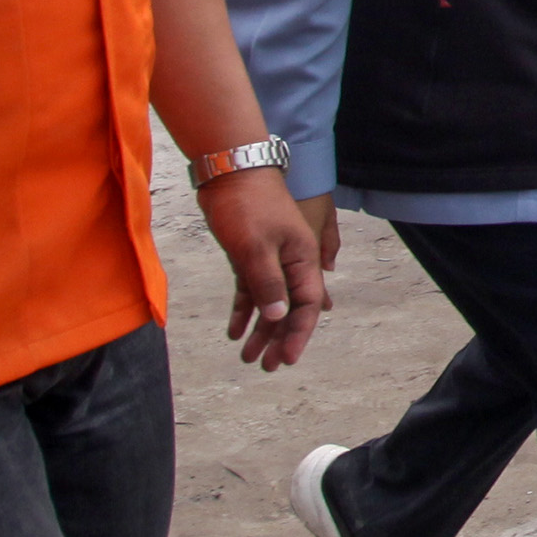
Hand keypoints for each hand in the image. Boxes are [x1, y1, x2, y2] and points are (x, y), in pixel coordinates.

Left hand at [197, 168, 334, 369]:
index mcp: (302, 258)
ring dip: (260, 330)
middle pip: (290, 308)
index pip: (307, 304)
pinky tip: (234, 330)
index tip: (289, 359)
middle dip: (280, 339)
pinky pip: (250, 290)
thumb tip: (278, 317)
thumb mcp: (256, 247)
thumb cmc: (248, 204)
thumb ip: (268, 283)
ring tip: (248, 358)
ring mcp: (270, 258)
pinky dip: (244, 310)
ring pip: (269, 302)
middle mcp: (291, 261)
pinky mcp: (249, 254)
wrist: (230, 169)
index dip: (299, 333)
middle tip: (268, 367)